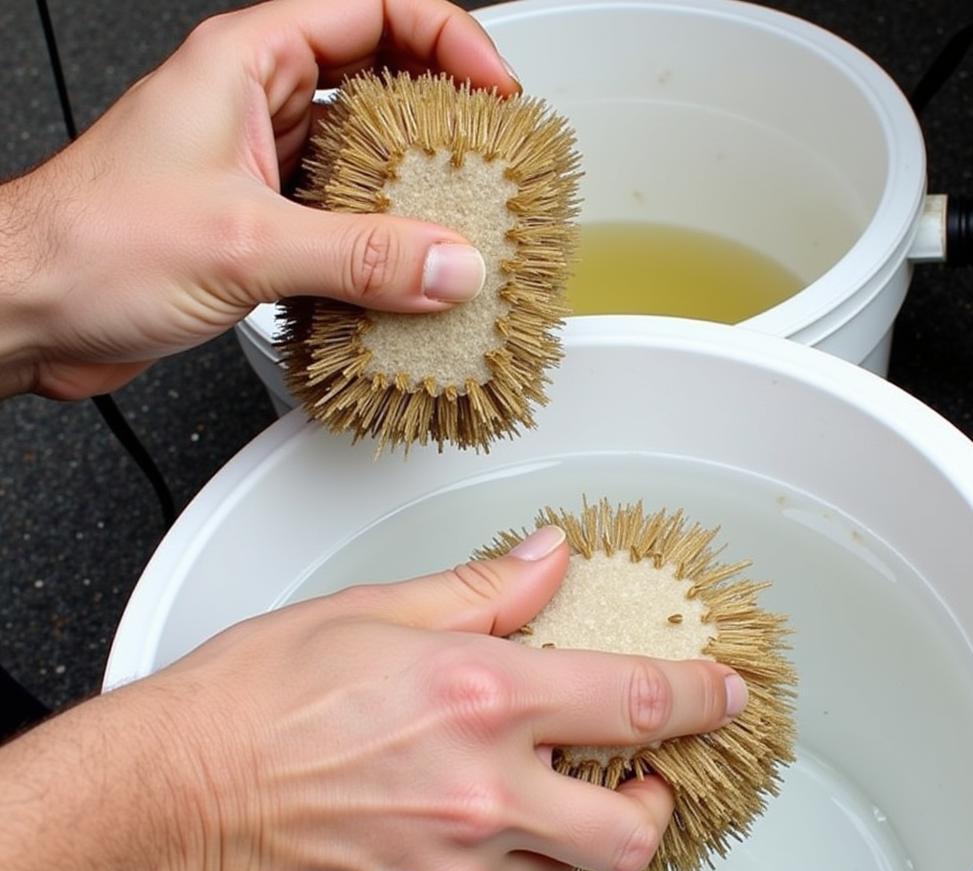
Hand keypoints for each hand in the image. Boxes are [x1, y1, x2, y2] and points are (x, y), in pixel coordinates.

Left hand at [0, 0, 518, 399]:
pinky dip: (377, 246)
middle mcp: (257, 104)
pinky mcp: (257, 226)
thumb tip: (448, 264)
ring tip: (462, 227)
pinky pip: (339, 221)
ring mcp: (259, 167)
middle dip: (441, 121)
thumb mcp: (243, 241)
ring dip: (412, 194)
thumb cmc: (89, 244)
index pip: (374, 11)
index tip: (497, 89)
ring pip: (361, 161)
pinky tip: (403, 279)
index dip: (448, 39)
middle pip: (378, 85)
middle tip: (491, 163)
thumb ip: (357, 254)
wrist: (28, 310)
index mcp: (248, 60)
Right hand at [0, 527, 745, 870]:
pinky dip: (490, 861)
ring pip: (563, 868)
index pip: (637, 702)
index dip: (701, 697)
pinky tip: (443, 823)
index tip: (725, 693)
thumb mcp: (378, 611)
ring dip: (563, 829)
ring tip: (516, 789)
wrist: (174, 790)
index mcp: (479, 697)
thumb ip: (484, 591)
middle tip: (642, 774)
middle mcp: (479, 793)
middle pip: (633, 828)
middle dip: (658, 799)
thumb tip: (548, 561)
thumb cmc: (260, 697)